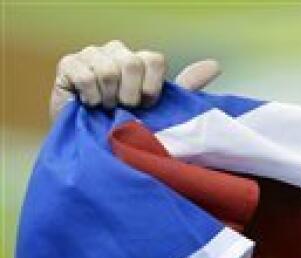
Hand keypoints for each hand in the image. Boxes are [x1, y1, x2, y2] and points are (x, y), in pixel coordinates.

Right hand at [50, 40, 220, 120]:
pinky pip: (85, 75)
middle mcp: (116, 52)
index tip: (147, 106)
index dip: (152, 87)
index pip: (154, 59)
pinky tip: (91, 105)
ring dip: (110, 98)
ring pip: (108, 70)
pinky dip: (91, 96)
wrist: (94, 144)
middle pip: (132, 62)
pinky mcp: (68, 64)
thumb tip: (215, 65)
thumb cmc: (130, 126)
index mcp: (140, 60)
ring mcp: (90, 55)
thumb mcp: (162, 109)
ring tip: (107, 108)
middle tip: (125, 109)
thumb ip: (186, 88)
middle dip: (131, 94)